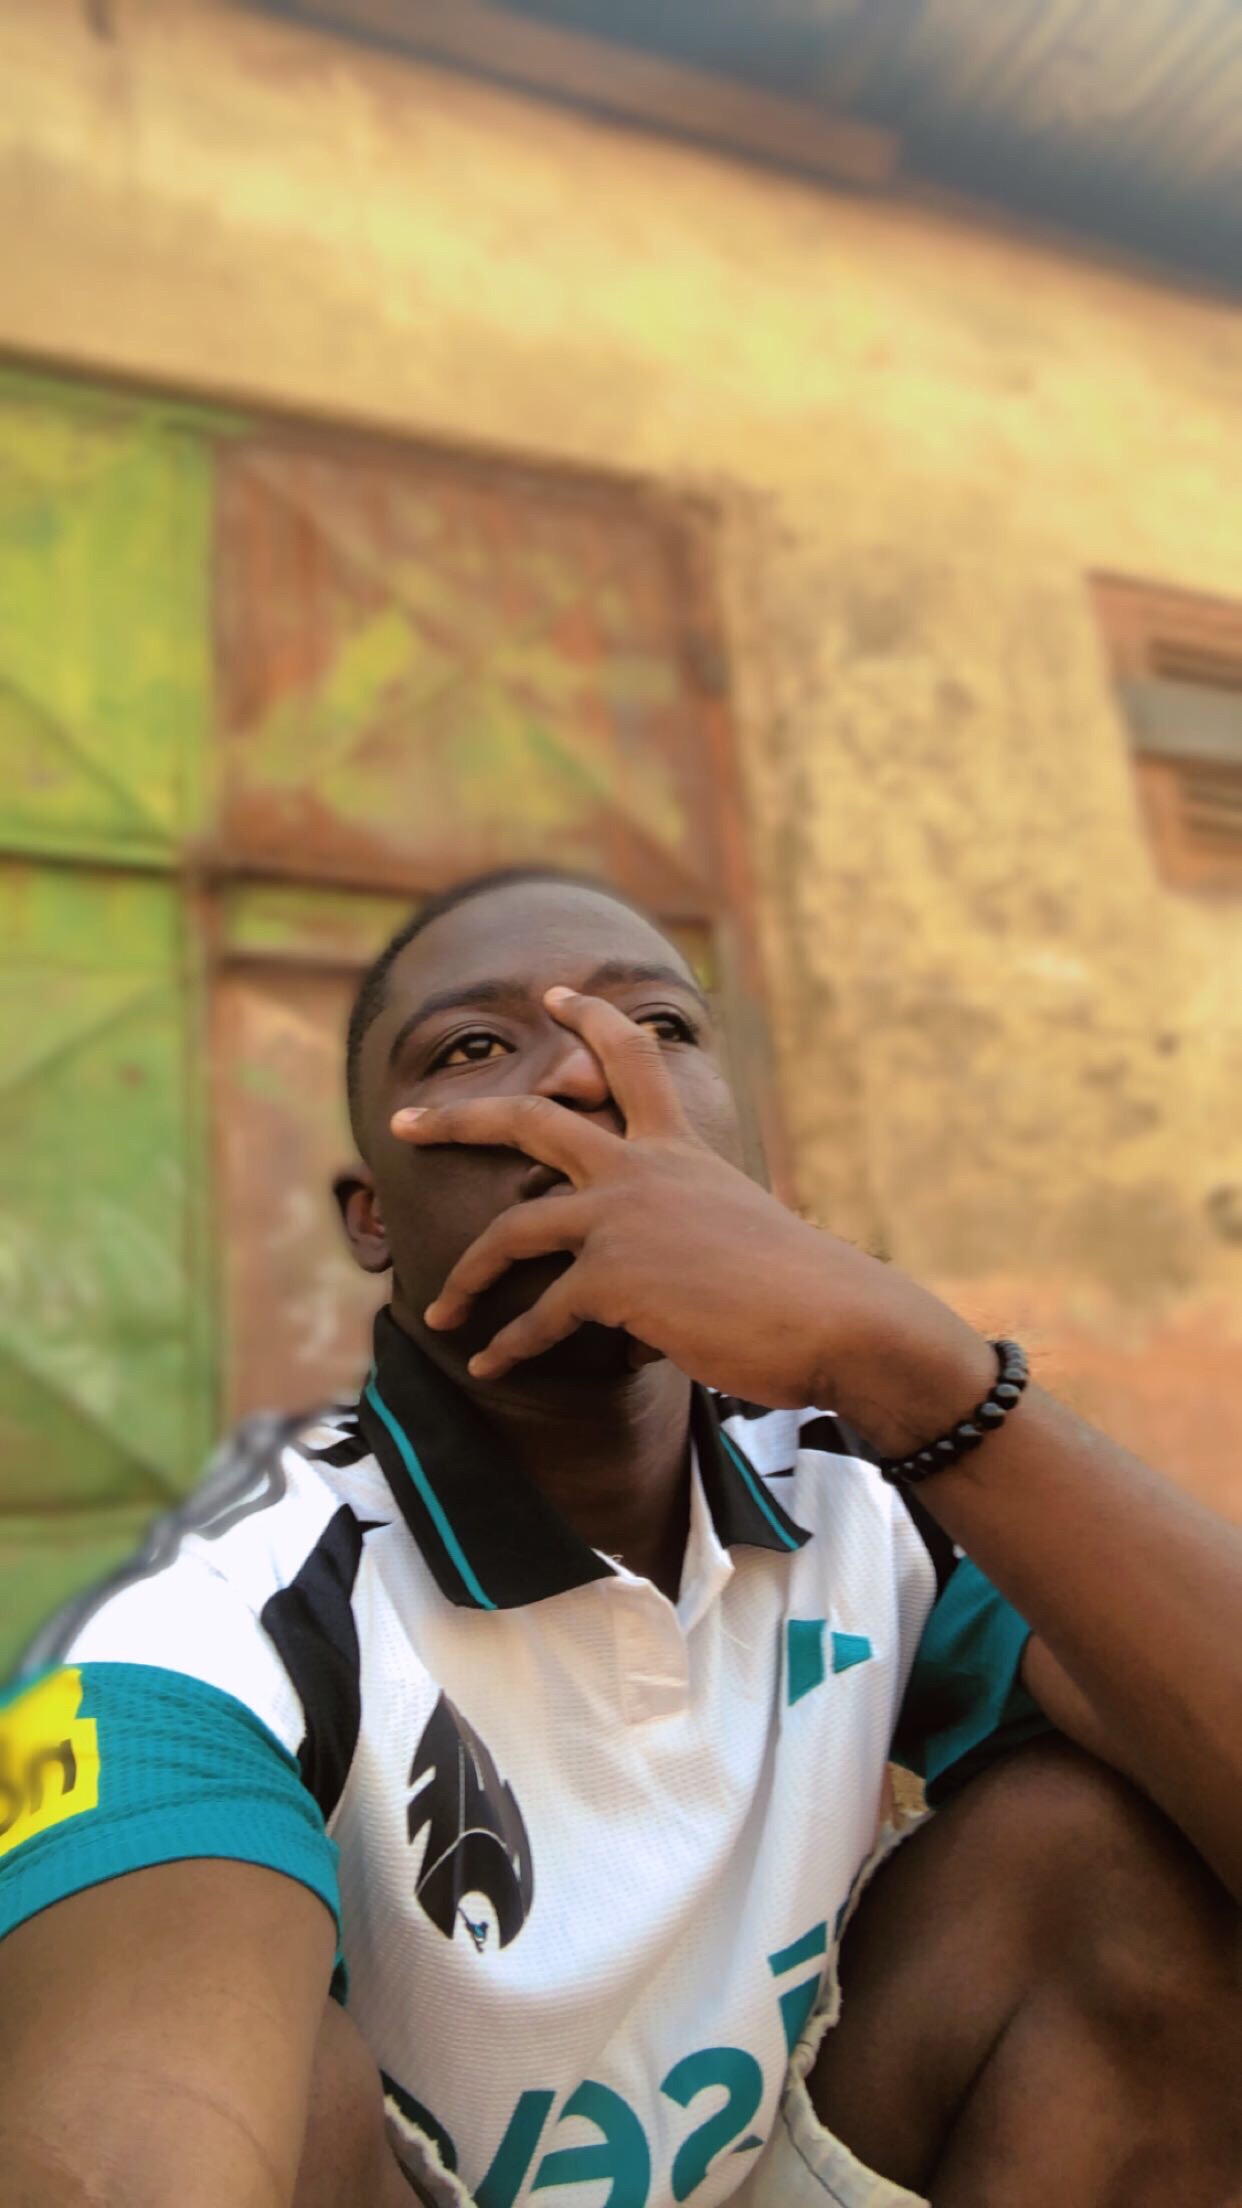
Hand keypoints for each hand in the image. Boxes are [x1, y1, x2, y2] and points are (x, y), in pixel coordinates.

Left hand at [391, 988, 985, 1430]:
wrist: (835, 1319)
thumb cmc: (802, 1290)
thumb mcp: (741, 1227)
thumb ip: (687, 1226)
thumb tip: (655, 1268)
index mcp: (678, 1150)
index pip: (631, 1061)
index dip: (591, 1022)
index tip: (556, 994)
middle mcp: (641, 1170)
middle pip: (530, 1122)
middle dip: (458, 1116)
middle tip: (405, 1119)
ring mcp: (620, 1219)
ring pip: (511, 1231)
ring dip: (468, 1276)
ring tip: (440, 1309)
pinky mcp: (612, 1279)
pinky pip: (541, 1315)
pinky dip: (512, 1345)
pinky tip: (492, 1365)